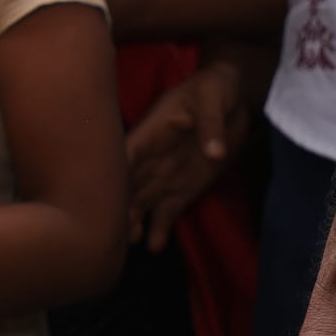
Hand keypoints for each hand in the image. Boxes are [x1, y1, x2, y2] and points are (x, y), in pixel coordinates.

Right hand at [125, 58, 248, 252]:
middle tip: (116, 226)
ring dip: (134, 220)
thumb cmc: (215, 89)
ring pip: (143, 201)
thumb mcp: (213, 98)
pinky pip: (168, 211)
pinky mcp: (184, 189)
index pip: (125, 152)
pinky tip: (155, 247)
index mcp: (151, 131)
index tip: (101, 191)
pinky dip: (161, 228)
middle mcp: (153, 157)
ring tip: (132, 241)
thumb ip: (211, 125)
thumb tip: (214, 154)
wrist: (233, 100)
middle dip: (119, 204)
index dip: (110, 170)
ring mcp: (167, 175)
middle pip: (127, 183)